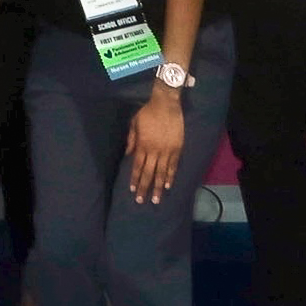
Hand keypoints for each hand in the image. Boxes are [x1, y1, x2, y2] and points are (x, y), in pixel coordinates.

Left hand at [126, 85, 184, 202]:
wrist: (166, 104)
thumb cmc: (148, 112)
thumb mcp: (134, 123)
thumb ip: (131, 139)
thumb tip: (128, 154)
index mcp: (142, 145)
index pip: (137, 166)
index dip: (135, 179)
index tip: (133, 190)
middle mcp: (154, 151)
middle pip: (148, 173)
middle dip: (144, 188)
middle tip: (141, 201)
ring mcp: (166, 151)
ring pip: (161, 173)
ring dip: (158, 187)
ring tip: (156, 199)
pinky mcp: (177, 149)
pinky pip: (173, 166)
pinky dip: (170, 176)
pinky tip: (168, 185)